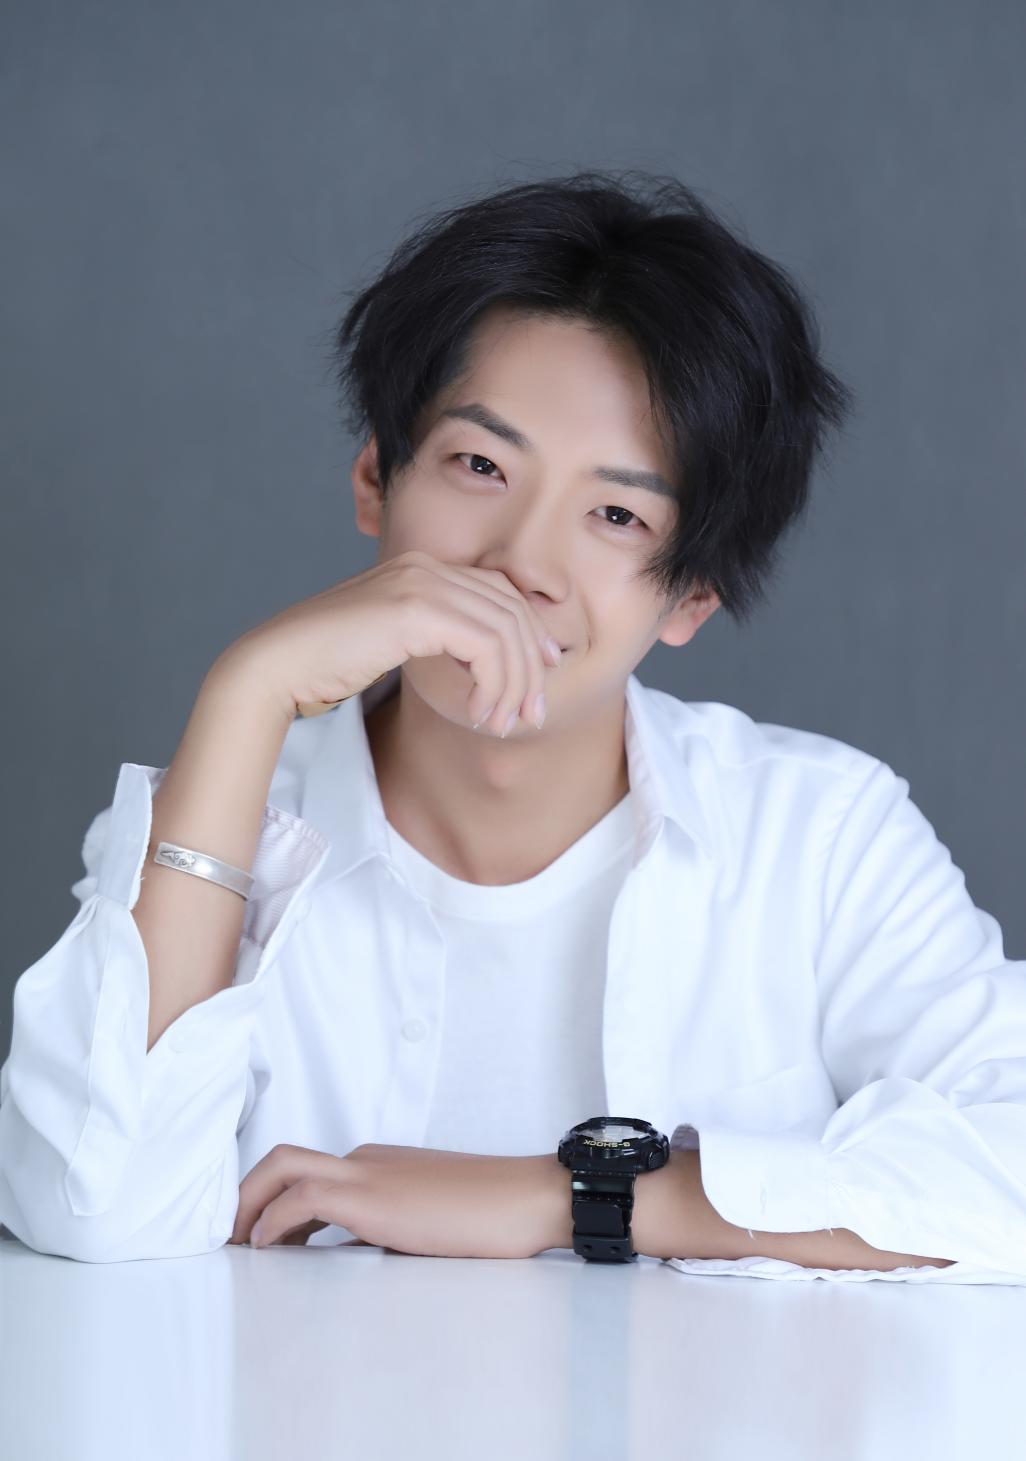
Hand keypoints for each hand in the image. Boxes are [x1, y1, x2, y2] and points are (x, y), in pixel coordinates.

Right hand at [219, 548, 563, 733]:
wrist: (279, 665)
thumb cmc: (328, 663)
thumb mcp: (393, 642)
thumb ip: (433, 636)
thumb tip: (479, 662)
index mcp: (421, 567)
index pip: (499, 592)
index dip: (529, 634)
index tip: (540, 676)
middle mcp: (426, 565)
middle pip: (511, 609)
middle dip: (531, 667)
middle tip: (530, 715)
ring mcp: (421, 582)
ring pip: (506, 630)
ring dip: (514, 684)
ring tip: (502, 722)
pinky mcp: (416, 610)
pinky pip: (487, 645)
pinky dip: (494, 684)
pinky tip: (478, 713)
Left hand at [228, 1142, 570, 1258]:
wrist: (525, 1197)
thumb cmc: (490, 1213)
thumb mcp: (426, 1220)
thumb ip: (387, 1227)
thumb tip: (358, 1253)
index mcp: (378, 1163)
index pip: (307, 1174)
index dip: (272, 1204)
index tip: (257, 1239)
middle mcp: (365, 1158)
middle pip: (281, 1159)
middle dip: (244, 1195)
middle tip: (230, 1238)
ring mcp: (367, 1171)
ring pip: (282, 1167)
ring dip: (249, 1204)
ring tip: (236, 1246)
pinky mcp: (371, 1196)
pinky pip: (302, 1198)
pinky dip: (274, 1222)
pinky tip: (268, 1251)